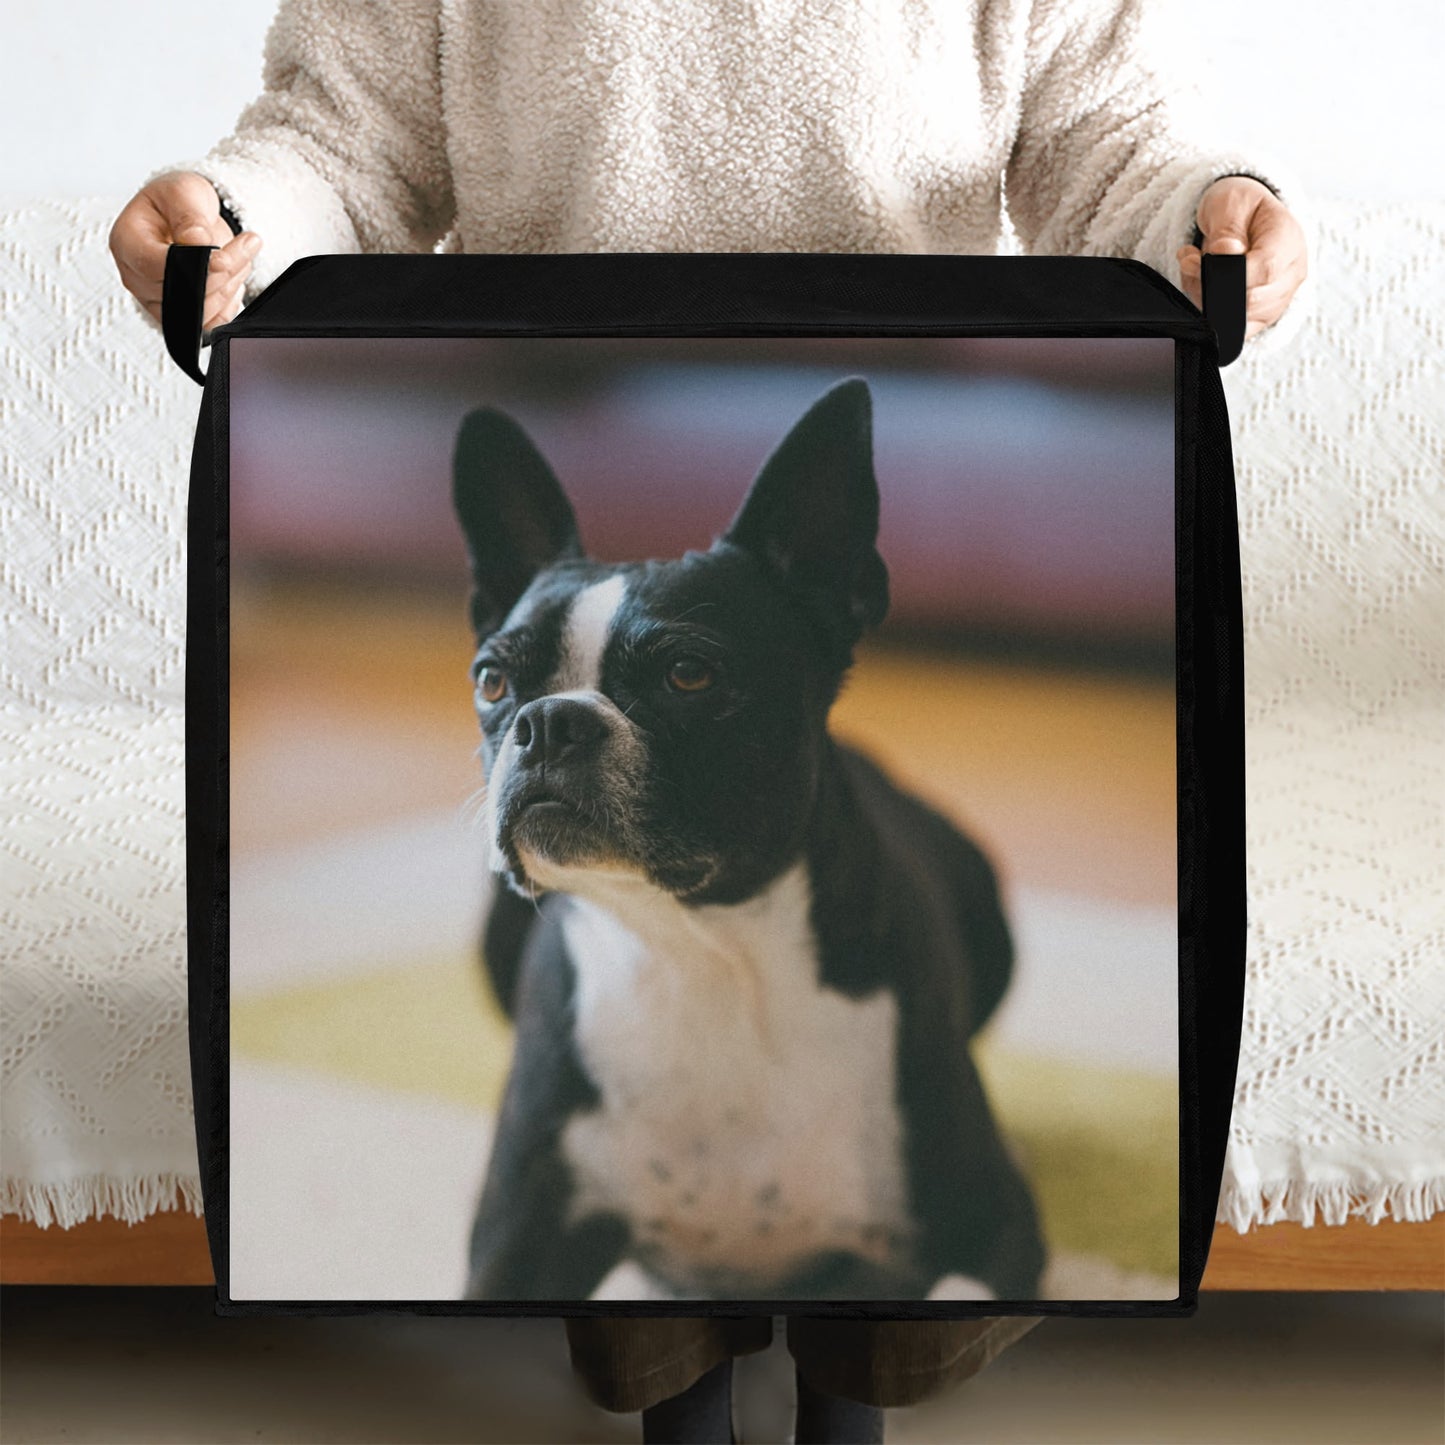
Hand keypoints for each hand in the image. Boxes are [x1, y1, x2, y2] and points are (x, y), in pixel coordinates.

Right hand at [109, 171, 261, 328]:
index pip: (154, 266)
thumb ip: (189, 216)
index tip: (224, 258)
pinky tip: (233, 277)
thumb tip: (198, 242)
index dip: (194, 266)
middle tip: (246, 246)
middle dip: (221, 273)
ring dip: (230, 286)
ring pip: (200, 312)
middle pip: (180, 293)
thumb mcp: (183, 192)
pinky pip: (211, 323)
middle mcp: (136, 277)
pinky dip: (230, 303)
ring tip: (241, 255)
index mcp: (127, 242)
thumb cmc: (177, 202)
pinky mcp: (182, 316)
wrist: (187, 216)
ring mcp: (157, 301)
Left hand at [1176, 175, 1306, 341]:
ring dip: (1204, 296)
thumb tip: (1225, 252)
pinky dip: (1208, 310)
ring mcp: (1279, 297)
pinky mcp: (1261, 316)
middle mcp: (1291, 272)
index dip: (1230, 273)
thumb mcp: (1231, 204)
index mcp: (1289, 239)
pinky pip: (1232, 327)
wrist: (1244, 216)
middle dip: (1209, 285)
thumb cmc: (1241, 208)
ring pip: (1238, 319)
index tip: (1201, 258)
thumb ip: (1228, 229)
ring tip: (1194, 267)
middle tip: (1190, 261)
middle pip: (1252, 300)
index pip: (1266, 269)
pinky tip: (1200, 286)